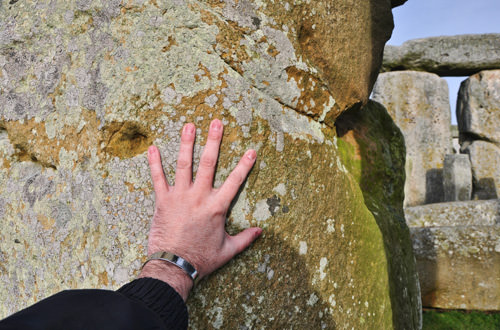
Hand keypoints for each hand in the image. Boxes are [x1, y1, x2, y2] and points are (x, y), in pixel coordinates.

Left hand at [139, 119, 261, 300]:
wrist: (174, 266)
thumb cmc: (201, 259)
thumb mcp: (228, 250)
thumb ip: (245, 238)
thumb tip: (260, 231)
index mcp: (217, 207)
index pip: (234, 181)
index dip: (244, 165)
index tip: (251, 150)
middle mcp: (199, 197)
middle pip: (209, 163)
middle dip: (214, 141)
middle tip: (216, 123)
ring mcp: (180, 196)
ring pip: (184, 164)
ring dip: (187, 143)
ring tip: (189, 125)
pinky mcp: (163, 201)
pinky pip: (157, 178)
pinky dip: (154, 163)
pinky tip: (152, 148)